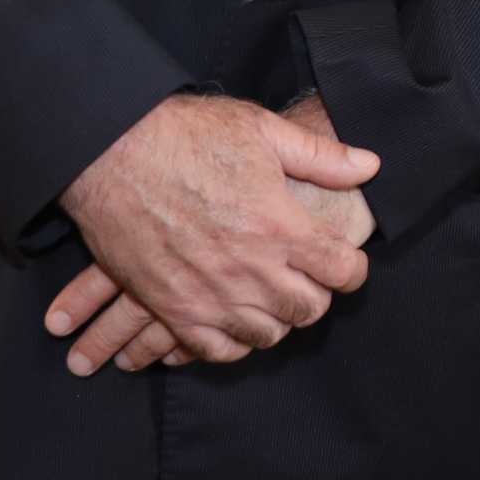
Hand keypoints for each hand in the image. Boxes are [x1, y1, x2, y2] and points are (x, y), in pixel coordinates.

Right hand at [46, 94, 379, 371]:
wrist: (109, 151)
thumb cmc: (185, 134)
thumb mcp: (261, 129)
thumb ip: (320, 156)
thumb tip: (370, 166)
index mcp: (280, 224)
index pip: (342, 270)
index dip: (351, 269)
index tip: (344, 263)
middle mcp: (251, 268)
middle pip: (308, 309)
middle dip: (316, 294)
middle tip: (306, 277)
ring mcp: (210, 294)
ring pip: (267, 334)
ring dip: (276, 318)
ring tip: (270, 295)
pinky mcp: (172, 308)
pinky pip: (216, 350)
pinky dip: (232, 341)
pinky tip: (233, 319)